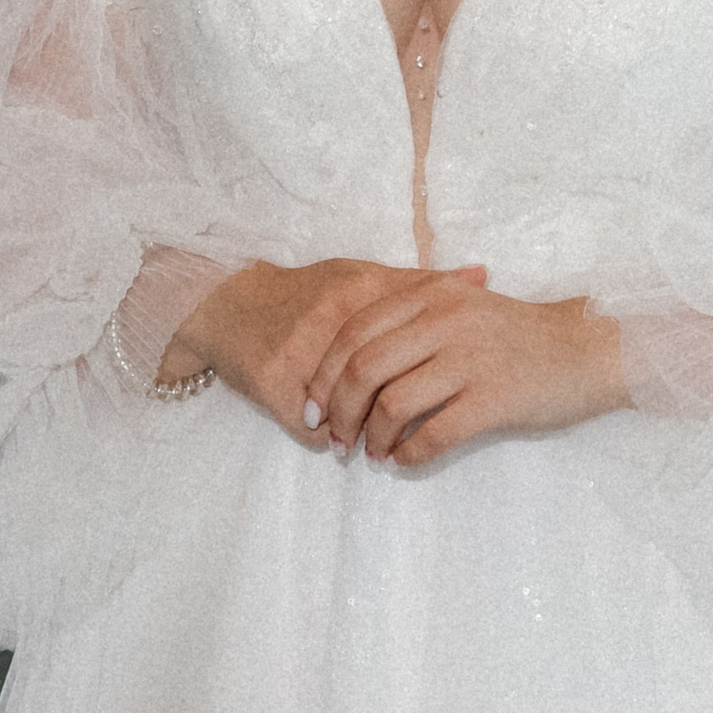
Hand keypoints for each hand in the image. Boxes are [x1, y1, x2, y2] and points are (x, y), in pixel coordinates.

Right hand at [164, 257, 494, 444]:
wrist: (229, 303)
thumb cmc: (307, 292)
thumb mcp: (362, 276)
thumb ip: (421, 282)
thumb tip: (483, 276)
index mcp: (359, 290)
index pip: (414, 336)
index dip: (435, 369)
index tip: (448, 384)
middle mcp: (330, 321)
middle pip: (385, 381)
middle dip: (401, 410)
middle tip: (413, 422)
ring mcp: (299, 355)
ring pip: (352, 411)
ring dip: (364, 429)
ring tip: (372, 437)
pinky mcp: (273, 386)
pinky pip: (314, 429)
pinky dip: (327, 436)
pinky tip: (334, 434)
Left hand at [303, 276, 629, 466]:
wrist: (588, 350)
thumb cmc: (519, 335)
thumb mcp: (463, 306)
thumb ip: (413, 320)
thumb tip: (352, 367)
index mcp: (432, 294)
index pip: (354, 332)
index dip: (324, 374)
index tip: (313, 407)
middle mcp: (445, 320)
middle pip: (364, 368)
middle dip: (339, 410)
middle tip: (335, 439)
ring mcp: (470, 359)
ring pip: (392, 403)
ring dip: (372, 437)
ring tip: (372, 453)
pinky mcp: (494, 398)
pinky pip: (434, 434)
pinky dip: (409, 455)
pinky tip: (405, 462)